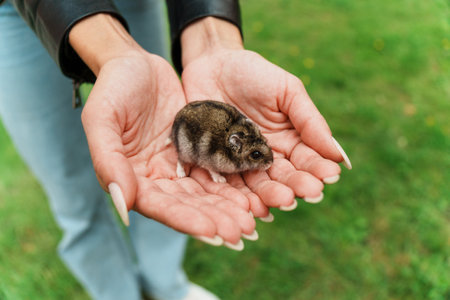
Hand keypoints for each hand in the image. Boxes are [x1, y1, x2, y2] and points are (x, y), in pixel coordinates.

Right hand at [70, 14, 255, 247]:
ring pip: (206, 192)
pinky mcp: (197, 151)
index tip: (213, 232)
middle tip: (242, 232)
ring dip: (228, 208)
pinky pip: (217, 169)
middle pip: (188, 205)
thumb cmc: (113, 87)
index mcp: (132, 178)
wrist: (136, 64)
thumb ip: (108, 161)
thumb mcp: (101, 119)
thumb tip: (123, 206)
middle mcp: (157, 178)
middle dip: (214, 219)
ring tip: (253, 220)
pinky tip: (253, 194)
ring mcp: (179, 165)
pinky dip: (234, 183)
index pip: (160, 206)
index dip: (186, 220)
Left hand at [180, 18, 351, 214]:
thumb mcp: (287, 91)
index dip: (319, 167)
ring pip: (258, 184)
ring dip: (271, 195)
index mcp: (289, 141)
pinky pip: (227, 181)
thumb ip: (309, 121)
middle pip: (284, 177)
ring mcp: (240, 161)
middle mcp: (267, 156)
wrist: (212, 64)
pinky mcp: (216, 162)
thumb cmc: (254, 73)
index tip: (330, 176)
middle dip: (297, 185)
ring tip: (283, 201)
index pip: (307, 160)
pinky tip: (250, 204)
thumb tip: (338, 154)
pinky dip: (238, 195)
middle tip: (309, 193)